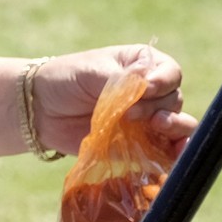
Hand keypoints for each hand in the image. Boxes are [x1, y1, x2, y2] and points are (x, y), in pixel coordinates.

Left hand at [31, 44, 197, 159]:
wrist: (41, 110)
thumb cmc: (66, 80)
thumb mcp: (93, 72)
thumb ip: (123, 81)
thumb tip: (149, 88)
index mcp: (142, 66)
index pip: (171, 73)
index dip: (163, 82)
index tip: (146, 89)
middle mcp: (151, 93)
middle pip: (174, 100)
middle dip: (158, 107)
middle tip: (129, 114)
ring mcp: (147, 120)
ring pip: (179, 126)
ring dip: (175, 129)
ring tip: (157, 128)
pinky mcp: (140, 145)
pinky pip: (167, 151)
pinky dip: (174, 154)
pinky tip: (173, 156)